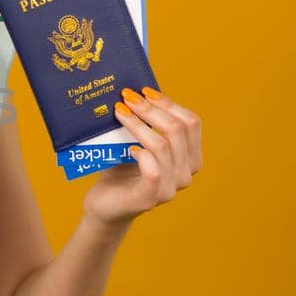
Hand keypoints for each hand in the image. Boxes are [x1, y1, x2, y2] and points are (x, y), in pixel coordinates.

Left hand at [81, 87, 202, 225]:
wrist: (104, 203)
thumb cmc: (122, 169)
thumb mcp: (137, 141)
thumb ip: (146, 123)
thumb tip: (137, 91)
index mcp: (190, 157)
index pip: (191, 123)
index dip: (169, 103)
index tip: (144, 91)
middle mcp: (186, 174)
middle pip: (178, 130)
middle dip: (150, 109)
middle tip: (127, 97)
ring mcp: (170, 188)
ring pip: (162, 146)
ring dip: (138, 124)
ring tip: (119, 112)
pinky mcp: (149, 198)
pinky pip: (154, 171)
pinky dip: (141, 154)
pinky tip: (128, 148)